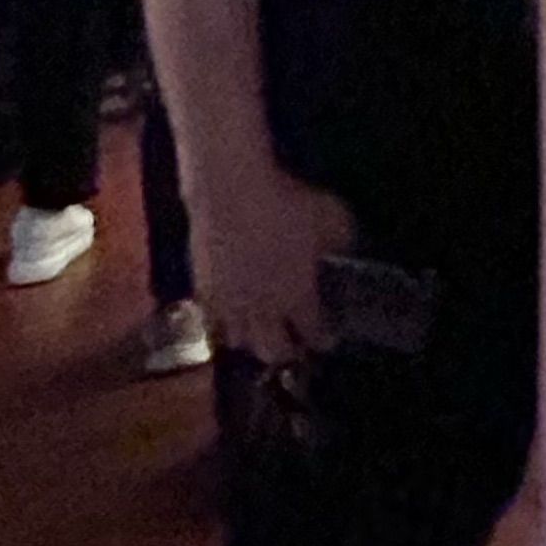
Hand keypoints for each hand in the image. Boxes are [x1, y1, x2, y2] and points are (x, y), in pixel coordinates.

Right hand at [194, 166, 358, 367]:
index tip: (329, 338)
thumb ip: (341, 242)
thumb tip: (342, 250)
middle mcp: (263, 310)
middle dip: (286, 352)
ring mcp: (229, 304)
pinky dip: (220, 327)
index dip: (324, 339)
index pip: (314, 332)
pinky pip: (211, 323)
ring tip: (258, 333)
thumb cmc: (286, 203)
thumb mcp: (333, 218)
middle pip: (273, 350)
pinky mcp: (202, 290)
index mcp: (298, 296)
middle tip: (293, 345)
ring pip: (239, 341)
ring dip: (252, 341)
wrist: (230, 192)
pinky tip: (225, 320)